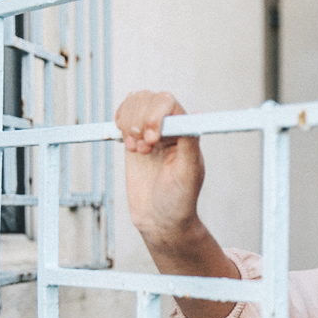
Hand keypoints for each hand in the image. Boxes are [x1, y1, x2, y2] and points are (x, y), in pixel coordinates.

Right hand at [116, 90, 204, 247]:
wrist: (161, 220)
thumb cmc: (180, 199)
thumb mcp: (188, 174)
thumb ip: (189, 144)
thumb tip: (196, 115)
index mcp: (187, 131)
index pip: (168, 103)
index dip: (156, 115)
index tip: (152, 141)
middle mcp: (170, 126)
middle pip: (149, 98)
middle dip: (140, 120)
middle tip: (143, 150)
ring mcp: (151, 130)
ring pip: (135, 102)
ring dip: (129, 123)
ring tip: (136, 150)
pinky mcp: (134, 138)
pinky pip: (124, 114)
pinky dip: (120, 121)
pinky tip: (126, 141)